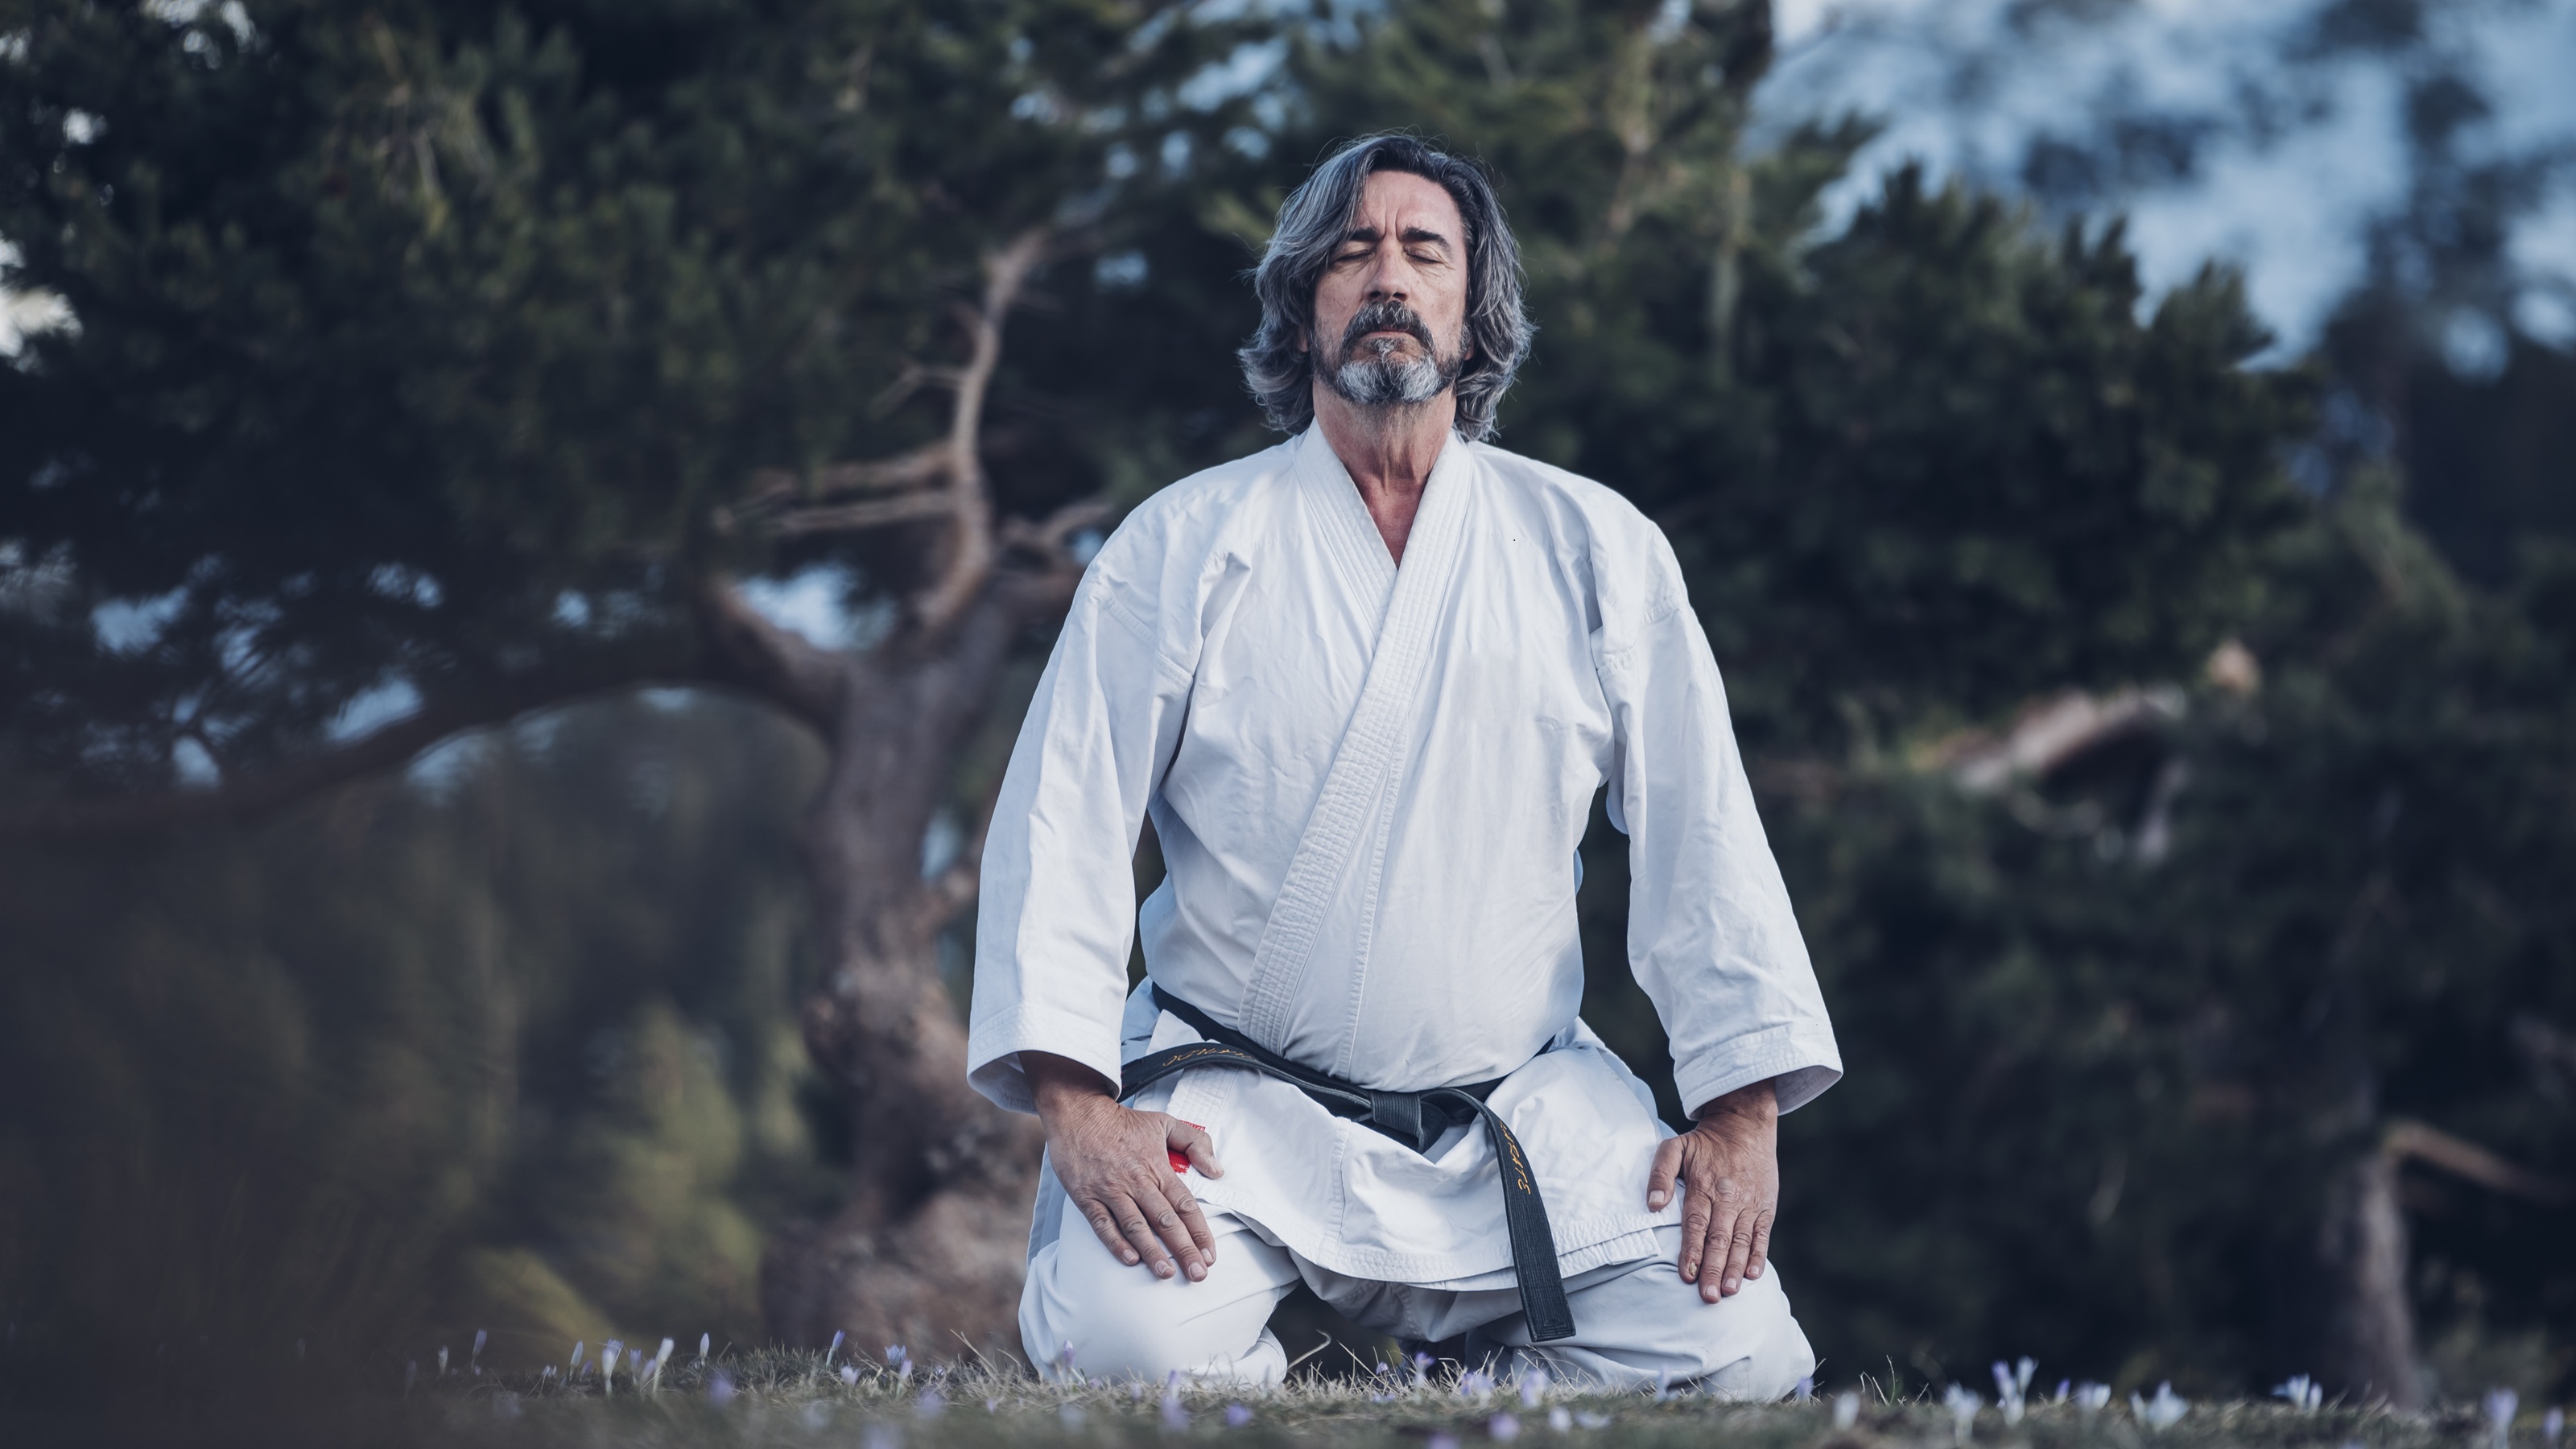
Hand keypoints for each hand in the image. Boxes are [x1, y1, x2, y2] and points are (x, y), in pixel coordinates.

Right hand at [1024, 1051, 1224, 1281]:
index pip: (1185, 1205)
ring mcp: (1111, 1190)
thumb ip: (1196, 1142)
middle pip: (1165, 1221)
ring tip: (1167, 1274)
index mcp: (1158, 1167)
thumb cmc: (1123, 1121)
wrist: (1077, 1112)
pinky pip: (1102, 1224)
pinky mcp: (1086, 1196)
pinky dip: (1116, 1243)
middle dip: (1184, 1250)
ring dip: (1152, 1252)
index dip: (1199, 1232)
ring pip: (1136, 1226)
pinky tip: (1130, 1260)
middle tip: (1198, 1274)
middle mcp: (1137, 1181)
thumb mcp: (1165, 1122)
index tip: (1210, 1255)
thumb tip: (1217, 1170)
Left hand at [1644, 1078, 1778, 1302]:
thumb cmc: (1703, 1142)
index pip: (1695, 1224)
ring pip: (1742, 1241)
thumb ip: (1660, 1175)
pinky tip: (1753, 1275)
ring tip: (1730, 1291)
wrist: (1745, 1124)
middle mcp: (1728, 1197)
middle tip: (1709, 1296)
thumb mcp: (1674, 1147)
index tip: (1686, 1276)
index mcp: (1702, 1186)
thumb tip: (1652, 1206)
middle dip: (1713, 1269)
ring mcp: (1749, 1203)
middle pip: (1719, 1238)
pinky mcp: (1766, 1206)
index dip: (1692, 1251)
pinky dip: (1758, 1255)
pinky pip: (1762, 1234)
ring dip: (1735, 1267)